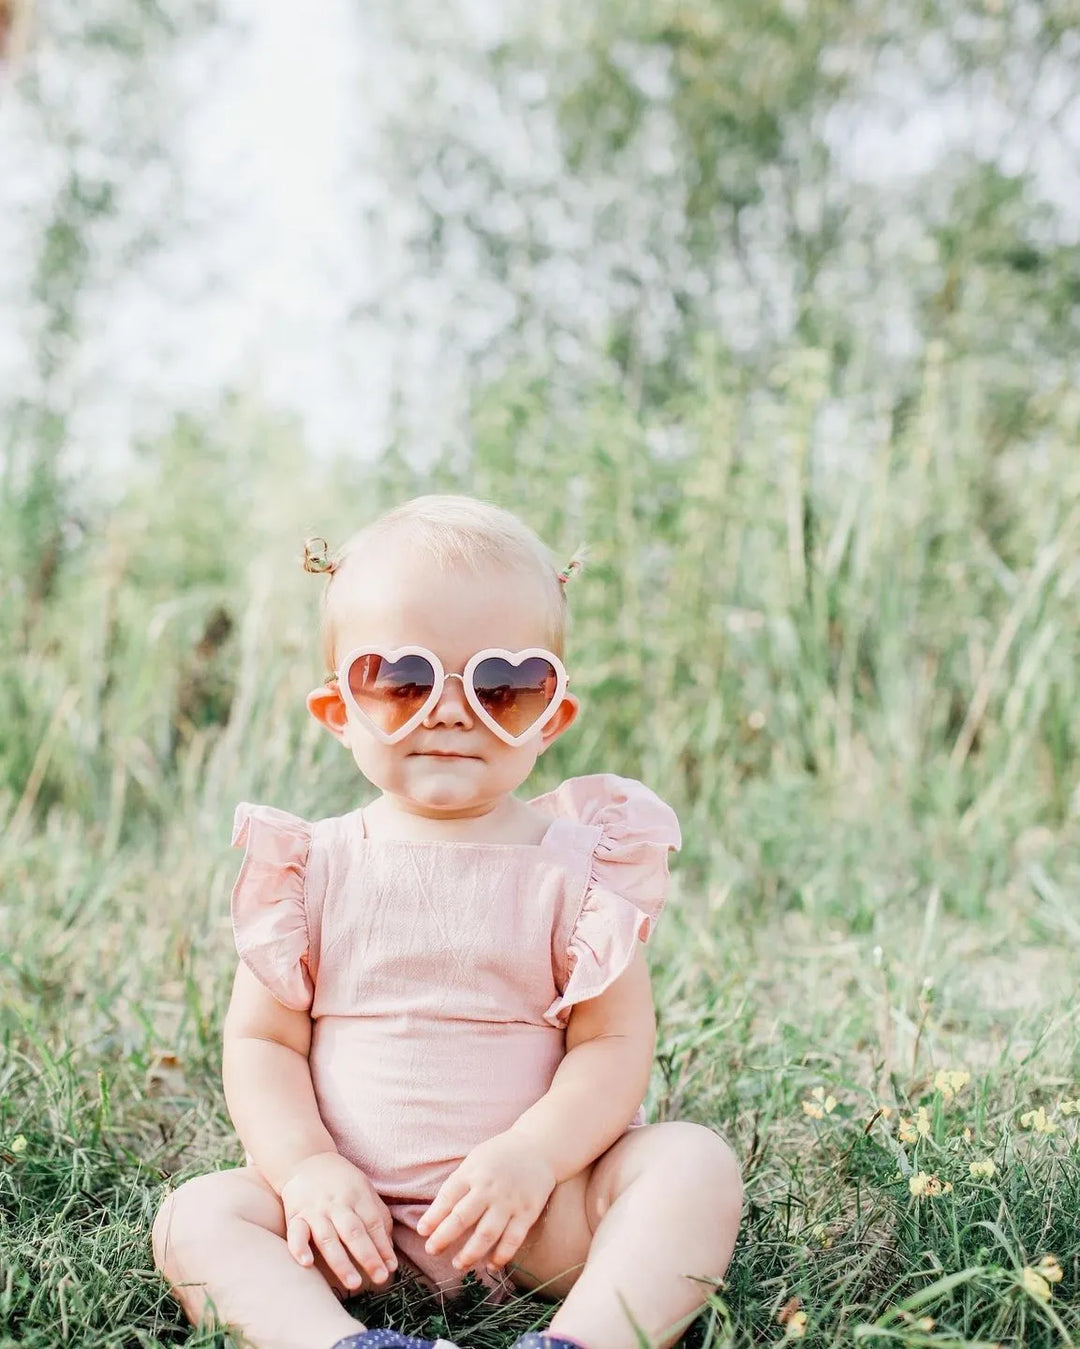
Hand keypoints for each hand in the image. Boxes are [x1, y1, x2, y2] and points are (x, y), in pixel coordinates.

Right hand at [280, 1151, 396, 1291]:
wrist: (306, 1160)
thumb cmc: (341, 1181)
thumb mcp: (364, 1188)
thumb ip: (378, 1215)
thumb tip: (389, 1248)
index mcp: (357, 1195)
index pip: (373, 1223)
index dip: (383, 1245)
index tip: (391, 1267)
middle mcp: (337, 1203)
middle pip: (354, 1231)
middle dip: (368, 1256)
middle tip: (381, 1277)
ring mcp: (315, 1210)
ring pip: (328, 1237)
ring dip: (341, 1262)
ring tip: (354, 1282)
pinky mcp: (295, 1215)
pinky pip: (295, 1233)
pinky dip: (299, 1248)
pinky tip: (306, 1263)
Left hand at [417, 1130, 556, 1273]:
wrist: (538, 1147)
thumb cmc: (499, 1156)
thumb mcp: (474, 1160)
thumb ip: (458, 1184)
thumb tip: (435, 1215)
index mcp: (473, 1172)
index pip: (448, 1197)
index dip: (433, 1217)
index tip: (422, 1232)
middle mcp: (489, 1188)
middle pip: (463, 1218)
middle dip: (444, 1237)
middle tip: (431, 1250)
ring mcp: (509, 1201)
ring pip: (486, 1234)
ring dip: (470, 1253)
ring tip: (458, 1264)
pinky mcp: (528, 1212)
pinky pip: (513, 1240)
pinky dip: (501, 1256)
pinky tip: (491, 1266)